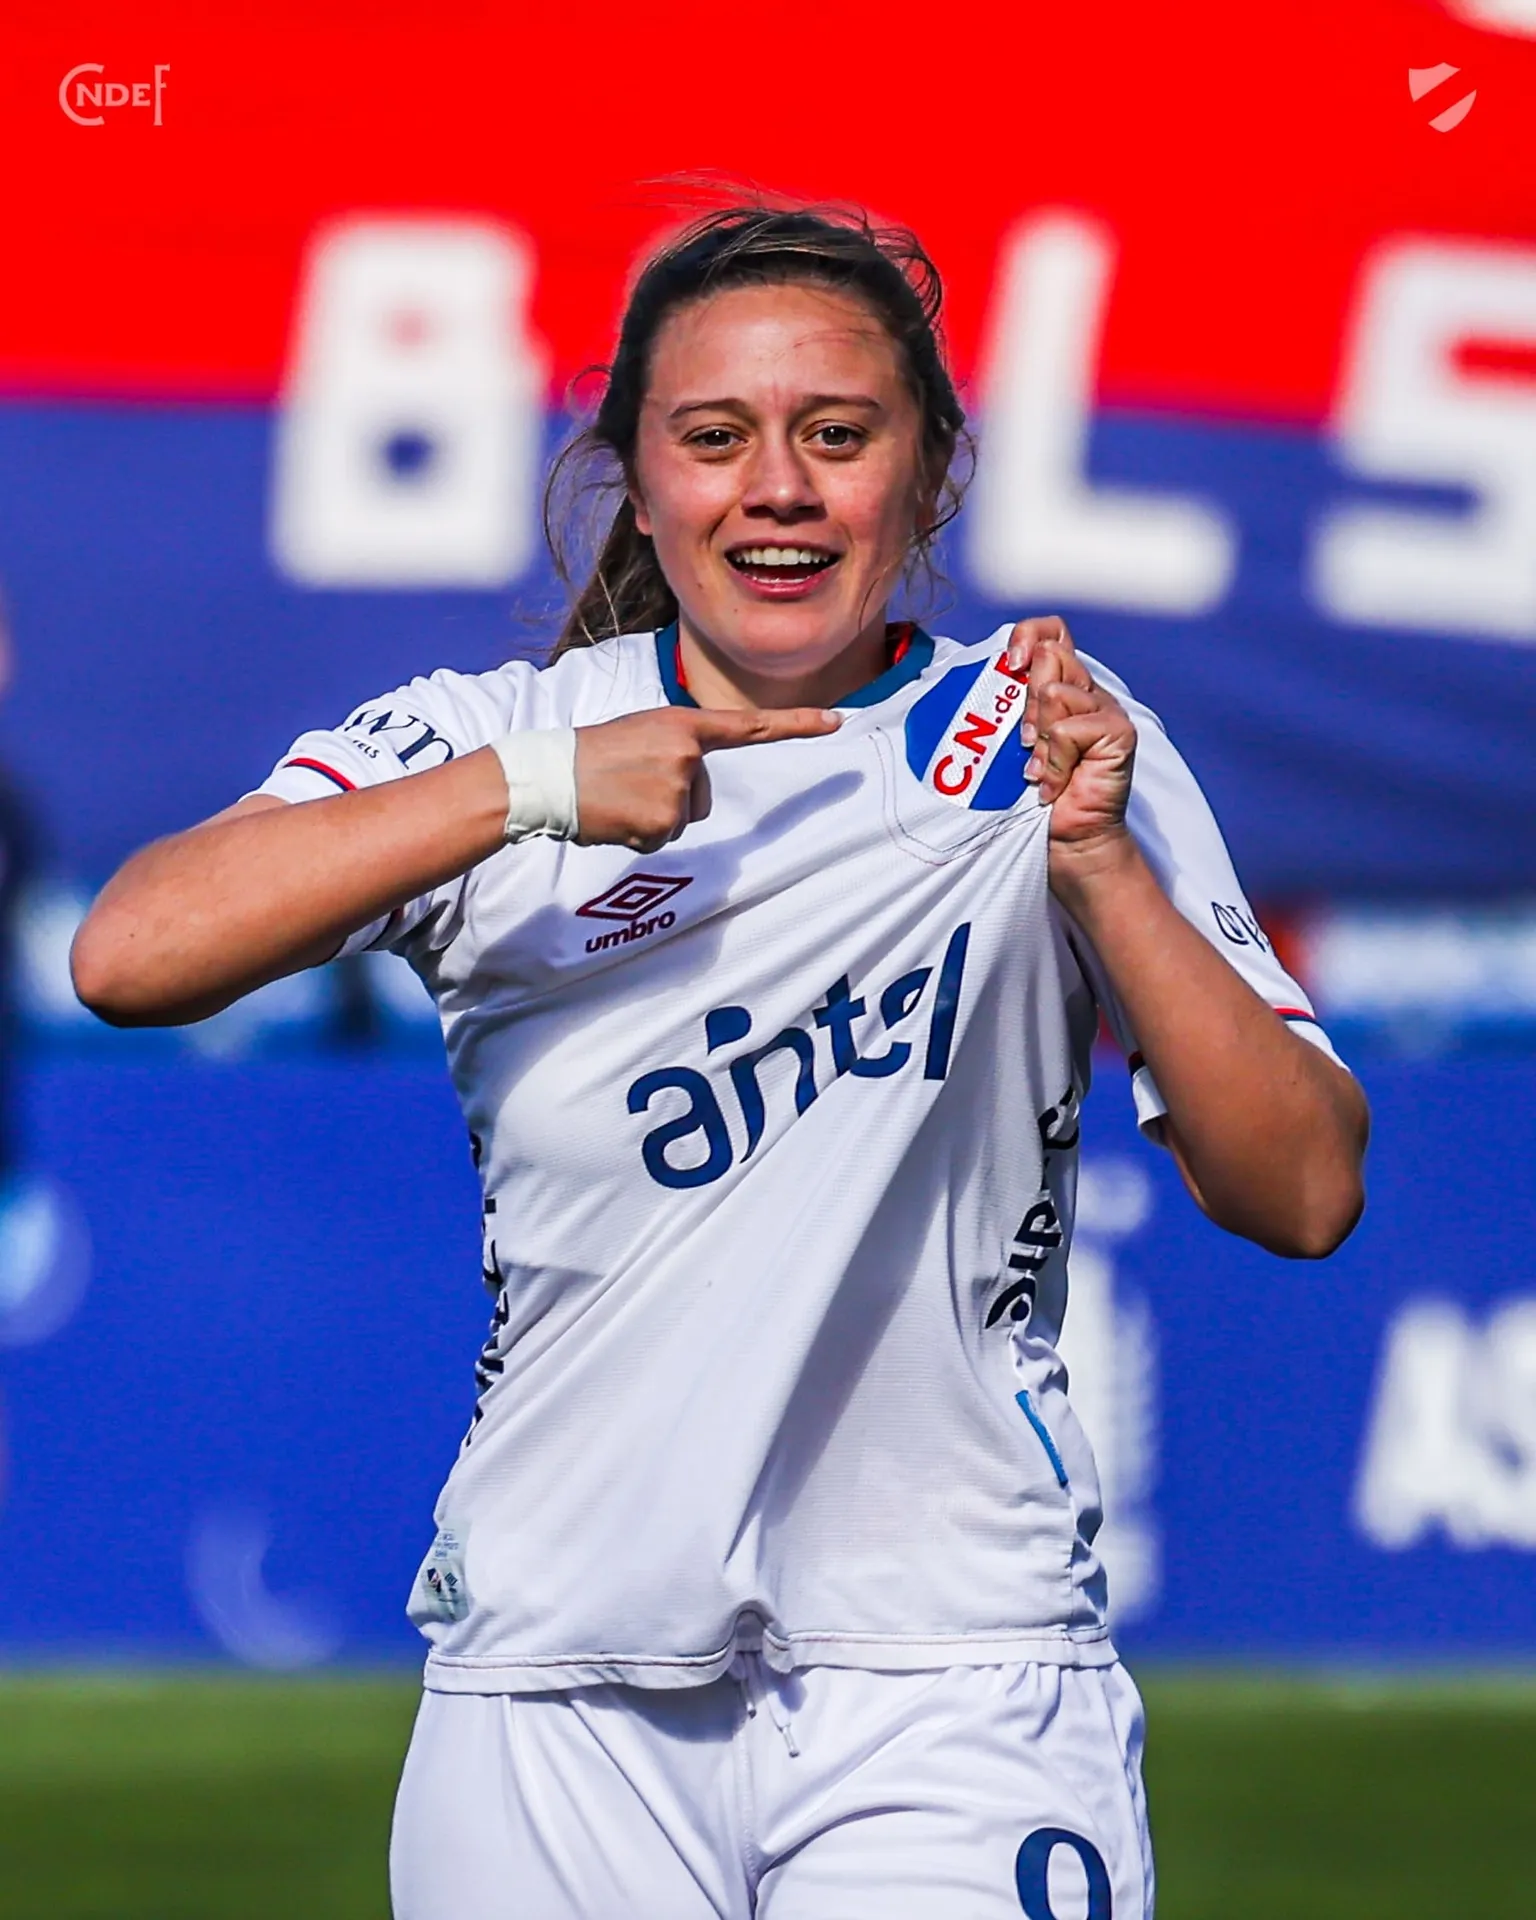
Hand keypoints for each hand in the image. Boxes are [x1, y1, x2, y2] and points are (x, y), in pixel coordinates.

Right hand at [573, 705, 840, 851]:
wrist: (549, 777)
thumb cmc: (591, 757)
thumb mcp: (641, 734)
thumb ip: (676, 750)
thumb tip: (690, 794)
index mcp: (683, 724)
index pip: (750, 726)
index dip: (797, 724)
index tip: (837, 721)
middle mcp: (688, 753)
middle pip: (703, 795)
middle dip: (671, 797)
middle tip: (628, 783)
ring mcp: (678, 787)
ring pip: (683, 819)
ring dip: (653, 816)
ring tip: (618, 797)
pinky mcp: (665, 821)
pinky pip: (666, 838)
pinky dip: (640, 835)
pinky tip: (615, 817)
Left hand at [1005, 614, 1136, 852]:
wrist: (1067, 835)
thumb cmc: (1036, 791)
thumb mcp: (1014, 739)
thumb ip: (1014, 704)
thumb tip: (1004, 668)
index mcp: (1064, 687)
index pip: (1051, 633)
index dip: (1028, 637)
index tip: (1010, 664)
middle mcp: (1087, 692)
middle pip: (1050, 658)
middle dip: (1026, 704)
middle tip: (1028, 744)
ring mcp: (1106, 710)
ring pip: (1053, 694)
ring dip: (1039, 740)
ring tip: (1042, 768)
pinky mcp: (1119, 732)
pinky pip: (1066, 730)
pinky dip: (1053, 761)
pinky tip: (1055, 783)